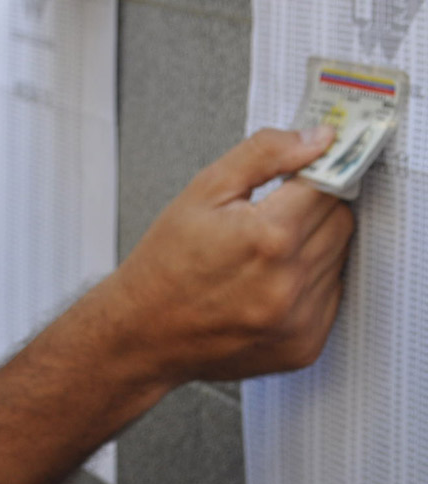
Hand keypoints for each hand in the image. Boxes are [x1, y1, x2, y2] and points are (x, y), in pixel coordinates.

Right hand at [100, 126, 353, 384]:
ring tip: (262, 253)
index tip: (302, 173)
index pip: (327, 184)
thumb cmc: (165, 262)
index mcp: (268, 236)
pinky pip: (332, 296)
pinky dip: (309, 283)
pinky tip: (269, 282)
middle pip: (340, 220)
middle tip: (270, 214)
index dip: (311, 173)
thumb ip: (263, 155)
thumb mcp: (202, 191)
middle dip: (311, 209)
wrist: (143, 331)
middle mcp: (290, 282)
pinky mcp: (306, 345)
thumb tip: (316, 138)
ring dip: (311, 247)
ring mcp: (300, 319)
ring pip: (339, 258)